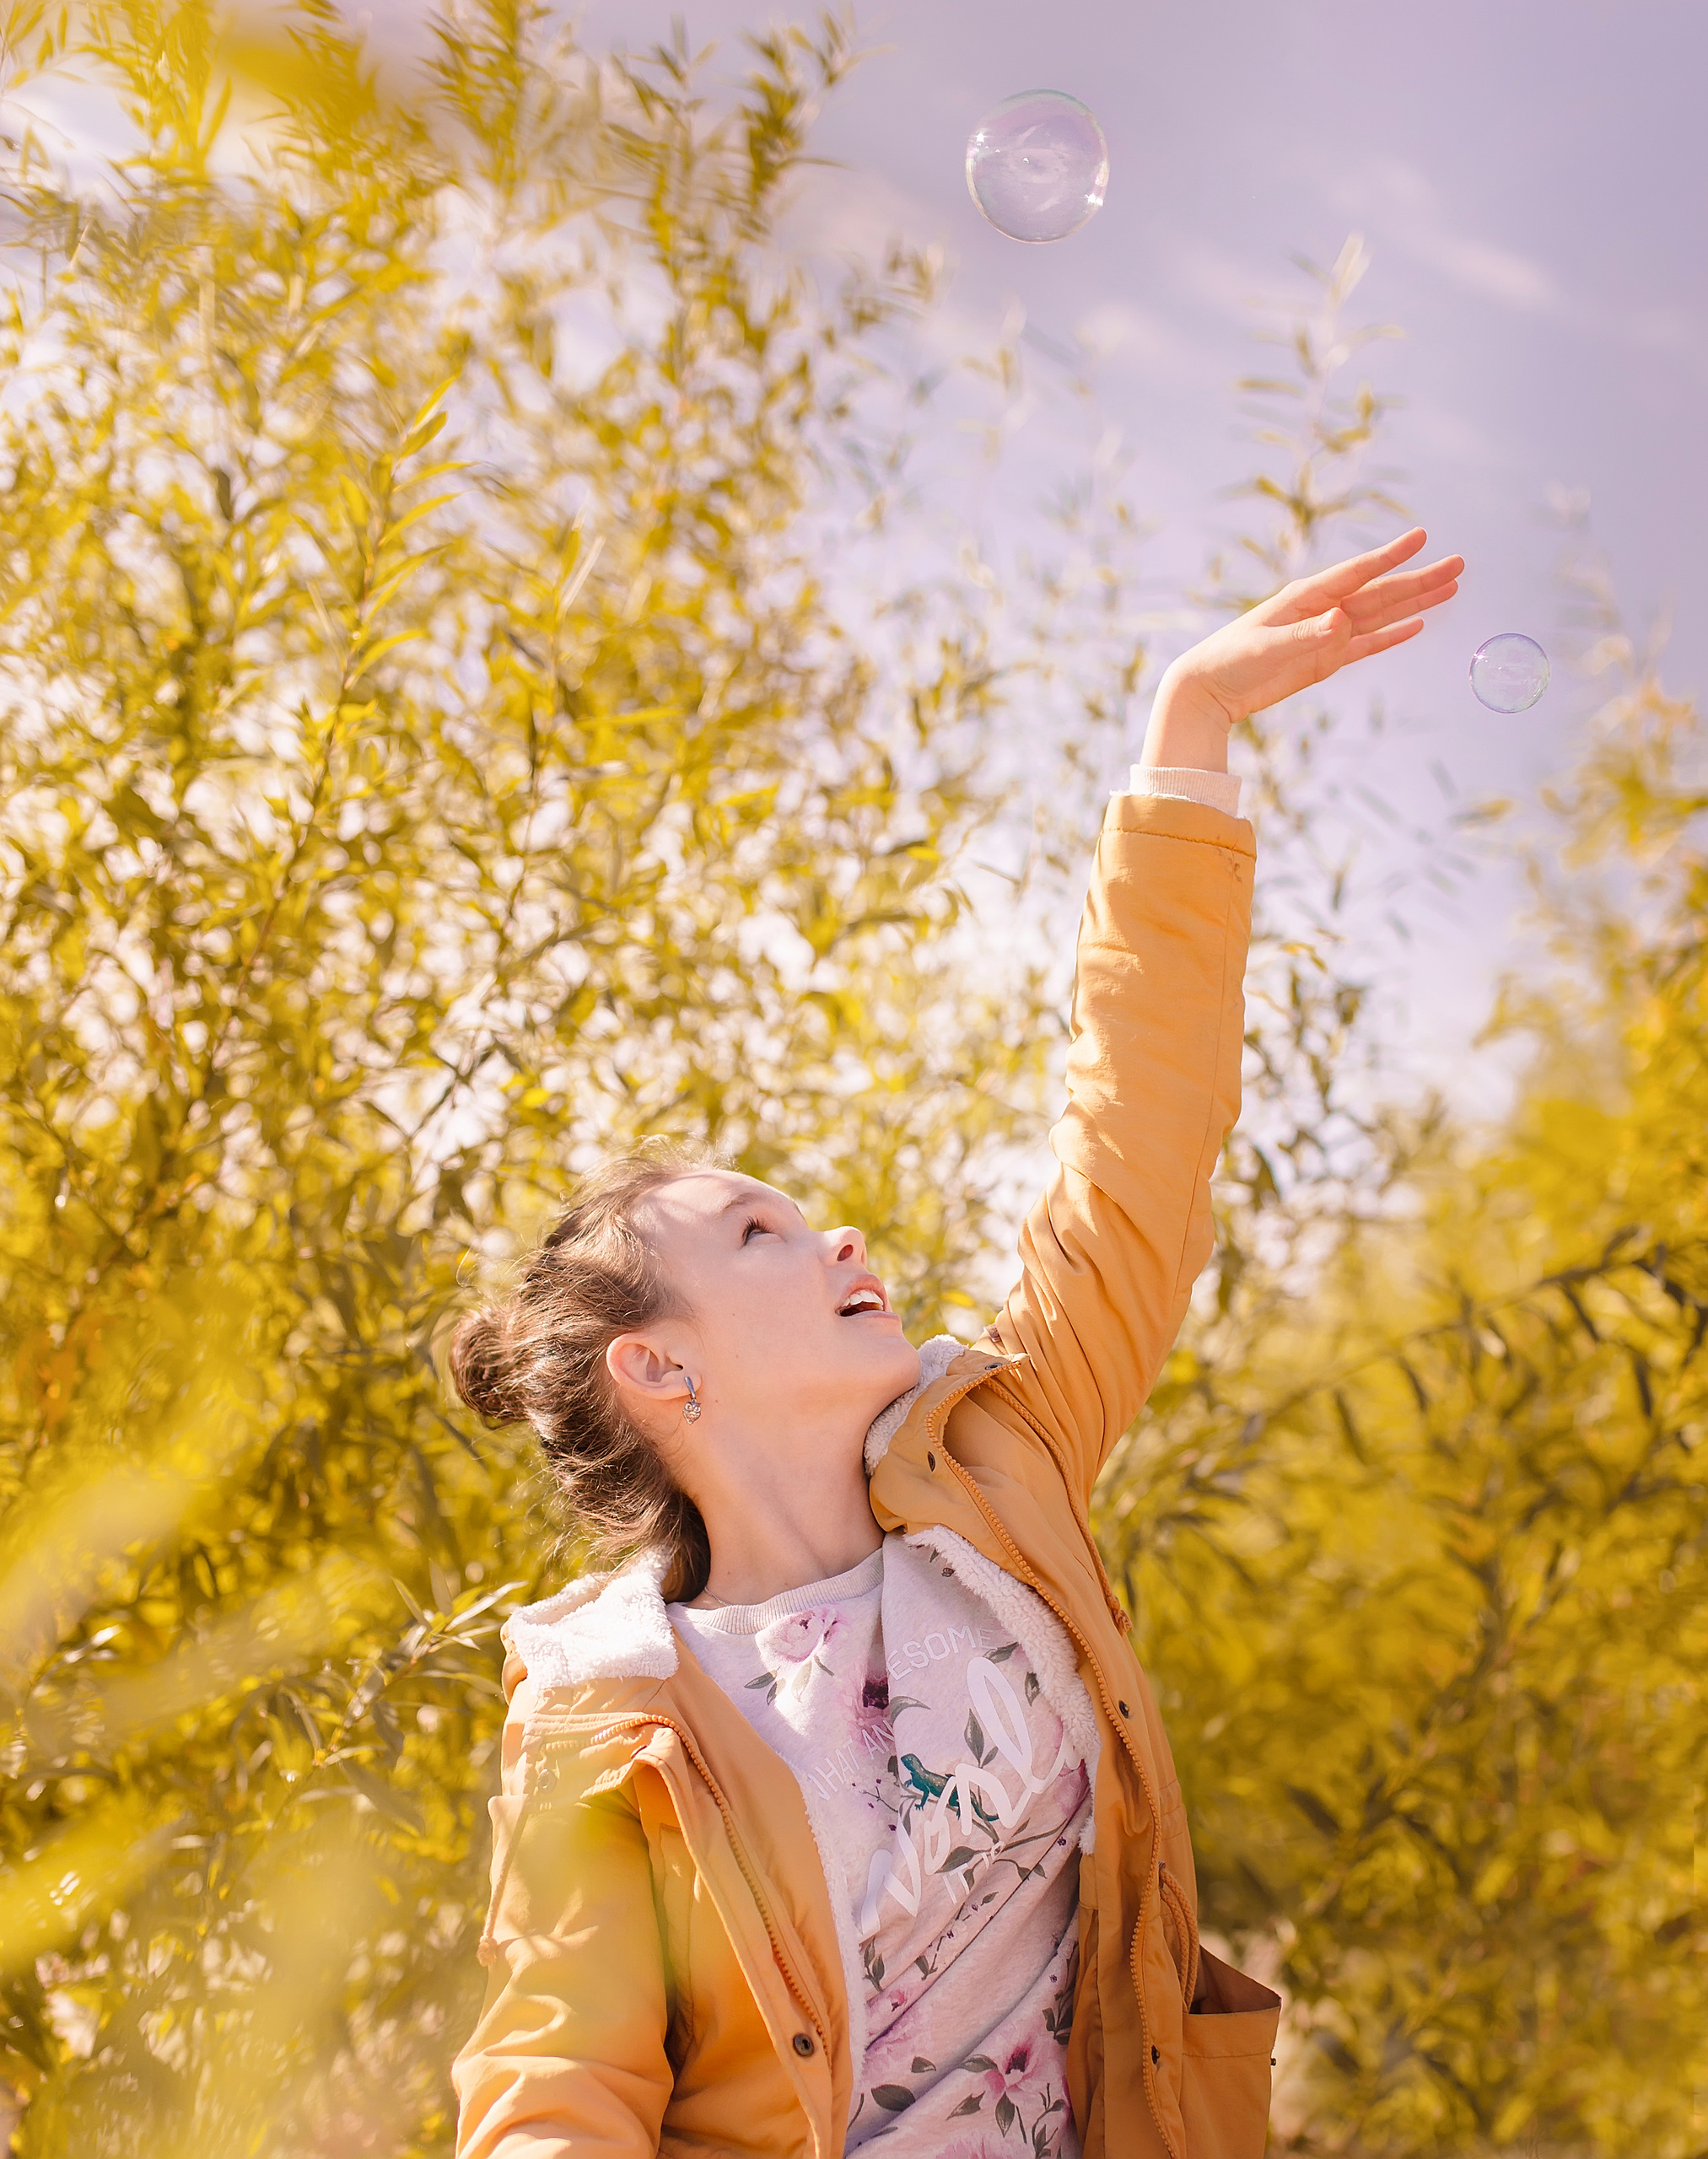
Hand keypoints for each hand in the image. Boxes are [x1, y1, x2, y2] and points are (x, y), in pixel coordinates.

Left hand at [1140, 528, 1463, 772]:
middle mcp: (1323, 610)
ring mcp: (1327, 634)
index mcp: (1308, 597)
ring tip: (1450, 589)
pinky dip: (1392, 635)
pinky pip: (1367, 644)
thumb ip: (1308, 636)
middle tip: (1459, 565)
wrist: (1209, 688)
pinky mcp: (1326, 659)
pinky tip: (1417, 625)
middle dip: (1419, 579)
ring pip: (1382, 615)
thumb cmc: (1231, 660)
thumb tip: (1344, 620)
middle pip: (1381, 592)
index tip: (1423, 537)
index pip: (1359, 572)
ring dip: (1415, 603)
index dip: (1391, 556)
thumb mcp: (1268, 649)